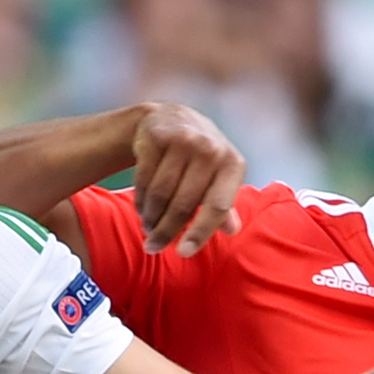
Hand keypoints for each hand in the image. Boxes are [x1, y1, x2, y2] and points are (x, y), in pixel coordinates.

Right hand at [127, 103, 245, 255]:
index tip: (184, 253)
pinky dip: (141, 199)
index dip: (201, 233)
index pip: (218, 206)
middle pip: (184, 205)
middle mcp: (211, 149)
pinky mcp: (158, 136)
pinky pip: (144, 179)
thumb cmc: (199, 159)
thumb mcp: (218, 178)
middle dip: (166, 231)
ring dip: (151, 217)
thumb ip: (224, 206)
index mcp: (232, 164)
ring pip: (161, 194)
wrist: (171, 120)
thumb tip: (233, 230)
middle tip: (153, 247)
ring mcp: (184, 140)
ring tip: (148, 227)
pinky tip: (142, 208)